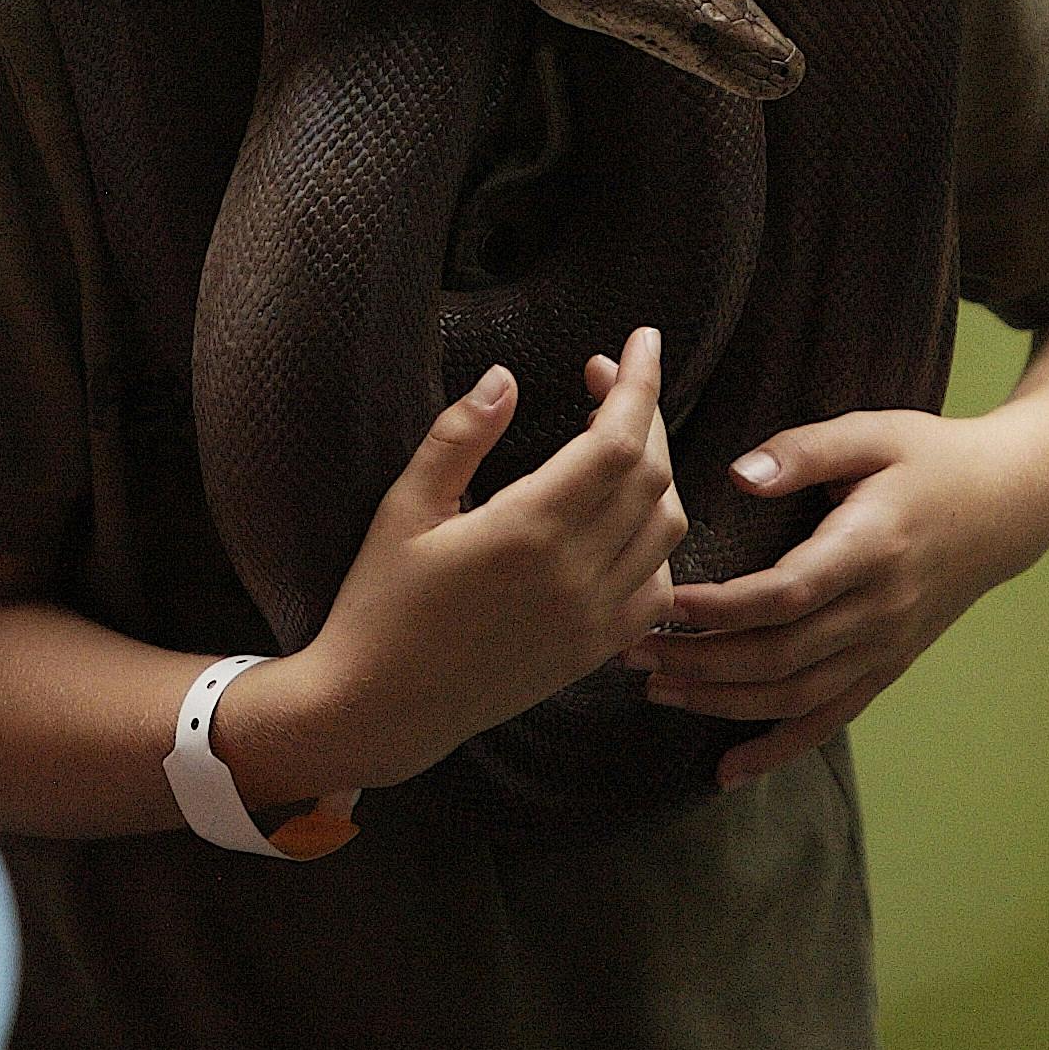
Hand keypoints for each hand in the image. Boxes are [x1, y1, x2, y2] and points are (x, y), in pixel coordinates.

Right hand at [294, 329, 686, 789]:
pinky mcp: (594, 651)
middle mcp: (574, 576)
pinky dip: (658, 540)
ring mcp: (592, 620)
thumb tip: (505, 377)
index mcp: (527, 532)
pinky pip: (659, 587)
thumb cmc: (380, 603)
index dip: (639, 383)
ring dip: (655, 473)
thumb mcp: (405, 508)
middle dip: (642, 414)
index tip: (641, 340)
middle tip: (604, 380)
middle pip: (652, 476)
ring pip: (668, 529)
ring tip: (611, 442)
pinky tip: (620, 518)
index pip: (618, 442)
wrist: (380, 709)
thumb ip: (460, 437)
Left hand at [631, 409, 1048, 787]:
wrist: (1008, 507)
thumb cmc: (929, 459)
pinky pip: (830, 719)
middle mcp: (880, 608)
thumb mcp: (872, 434)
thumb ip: (802, 451)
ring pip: (797, 696)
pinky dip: (779, 749)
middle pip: (782, 654)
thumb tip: (737, 475)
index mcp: (873, 546)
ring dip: (724, 702)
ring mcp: (886, 646)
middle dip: (702, 660)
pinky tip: (730, 770)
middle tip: (634, 649)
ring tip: (659, 690)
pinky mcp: (888, 666)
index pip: (789, 592)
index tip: (666, 602)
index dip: (725, 607)